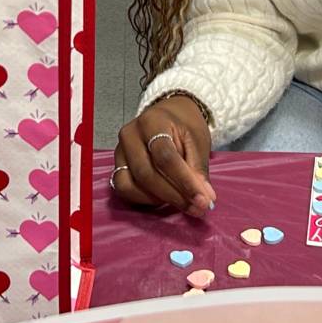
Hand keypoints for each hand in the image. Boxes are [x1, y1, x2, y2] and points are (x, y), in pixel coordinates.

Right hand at [114, 95, 214, 215]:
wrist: (168, 115)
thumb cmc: (184, 126)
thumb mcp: (197, 141)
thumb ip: (198, 170)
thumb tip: (204, 199)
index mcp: (152, 122)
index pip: (165, 157)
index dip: (184, 182)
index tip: (203, 200)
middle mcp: (130, 135)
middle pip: (146, 173)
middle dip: (173, 196)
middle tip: (197, 208)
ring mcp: (120, 151)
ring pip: (131, 185)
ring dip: (158, 200)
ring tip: (182, 201)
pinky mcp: (117, 165)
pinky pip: (124, 189)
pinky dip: (144, 199)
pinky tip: (164, 198)